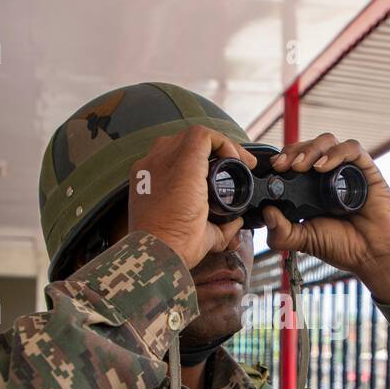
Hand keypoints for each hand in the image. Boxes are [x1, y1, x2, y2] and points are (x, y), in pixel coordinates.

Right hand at [127, 126, 254, 268]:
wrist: (158, 252)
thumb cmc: (171, 248)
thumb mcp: (196, 233)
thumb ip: (217, 227)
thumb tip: (236, 224)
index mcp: (149, 180)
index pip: (174, 158)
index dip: (202, 161)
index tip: (223, 174)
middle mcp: (152, 164)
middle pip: (185, 143)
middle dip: (214, 151)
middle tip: (238, 167)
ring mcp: (164, 159)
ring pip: (196, 136)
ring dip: (222, 145)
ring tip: (241, 162)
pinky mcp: (182, 160)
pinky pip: (204, 136)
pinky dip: (223, 142)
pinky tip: (236, 160)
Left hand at [262, 133, 389, 303]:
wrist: (375, 256)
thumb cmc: (345, 247)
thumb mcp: (305, 240)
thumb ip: (282, 232)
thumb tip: (265, 214)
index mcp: (312, 188)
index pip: (294, 161)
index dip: (282, 160)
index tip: (272, 169)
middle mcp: (329, 175)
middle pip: (308, 147)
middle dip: (292, 152)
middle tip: (282, 166)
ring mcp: (348, 170)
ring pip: (327, 142)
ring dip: (310, 149)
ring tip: (299, 166)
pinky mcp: (367, 169)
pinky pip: (351, 149)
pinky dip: (335, 153)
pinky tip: (322, 166)